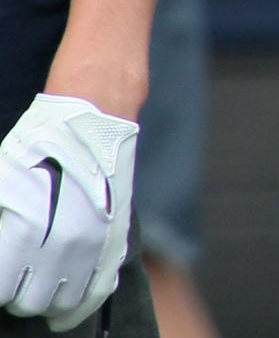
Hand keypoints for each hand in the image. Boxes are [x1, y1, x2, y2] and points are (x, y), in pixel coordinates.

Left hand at [0, 94, 137, 331]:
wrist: (94, 115)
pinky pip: (96, 296)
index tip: (2, 266)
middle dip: (15, 290)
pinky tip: (60, 315)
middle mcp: (64, 246)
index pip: (1, 289)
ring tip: (34, 280)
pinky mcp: (114, 242)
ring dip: (43, 298)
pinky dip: (76, 311)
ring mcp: (94, 247)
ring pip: (60, 303)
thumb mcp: (2, 181)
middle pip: (27, 301)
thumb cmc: (39, 144)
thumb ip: (0, 220)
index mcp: (29, 231)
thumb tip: (1, 252)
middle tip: (13, 269)